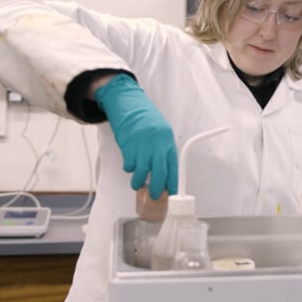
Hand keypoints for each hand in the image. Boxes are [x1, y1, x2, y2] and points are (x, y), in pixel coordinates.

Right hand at [94, 74, 177, 198]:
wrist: (130, 105)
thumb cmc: (147, 120)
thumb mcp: (161, 133)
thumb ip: (163, 151)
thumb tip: (163, 173)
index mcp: (167, 142)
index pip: (173, 168)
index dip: (172, 183)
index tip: (171, 194)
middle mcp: (157, 145)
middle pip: (159, 173)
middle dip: (156, 188)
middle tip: (154, 196)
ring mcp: (142, 147)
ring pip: (141, 172)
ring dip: (139, 182)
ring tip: (138, 184)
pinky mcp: (128, 147)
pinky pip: (129, 165)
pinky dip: (129, 169)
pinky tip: (130, 165)